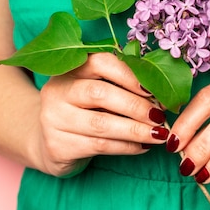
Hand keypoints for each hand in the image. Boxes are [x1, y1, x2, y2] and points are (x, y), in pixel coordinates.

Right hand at [33, 53, 168, 176]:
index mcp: (70, 69)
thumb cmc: (82, 110)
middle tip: (160, 116)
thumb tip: (161, 92)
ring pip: (102, 124)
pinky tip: (143, 146)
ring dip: (136, 130)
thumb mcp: (95, 90)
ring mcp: (54, 119)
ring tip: (159, 134)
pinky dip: (126, 146)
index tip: (153, 89)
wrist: (47, 141)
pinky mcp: (58, 146)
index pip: (101, 63)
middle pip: (100, 93)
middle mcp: (57, 90)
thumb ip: (120, 85)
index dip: (129, 75)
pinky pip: (99, 146)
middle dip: (136, 105)